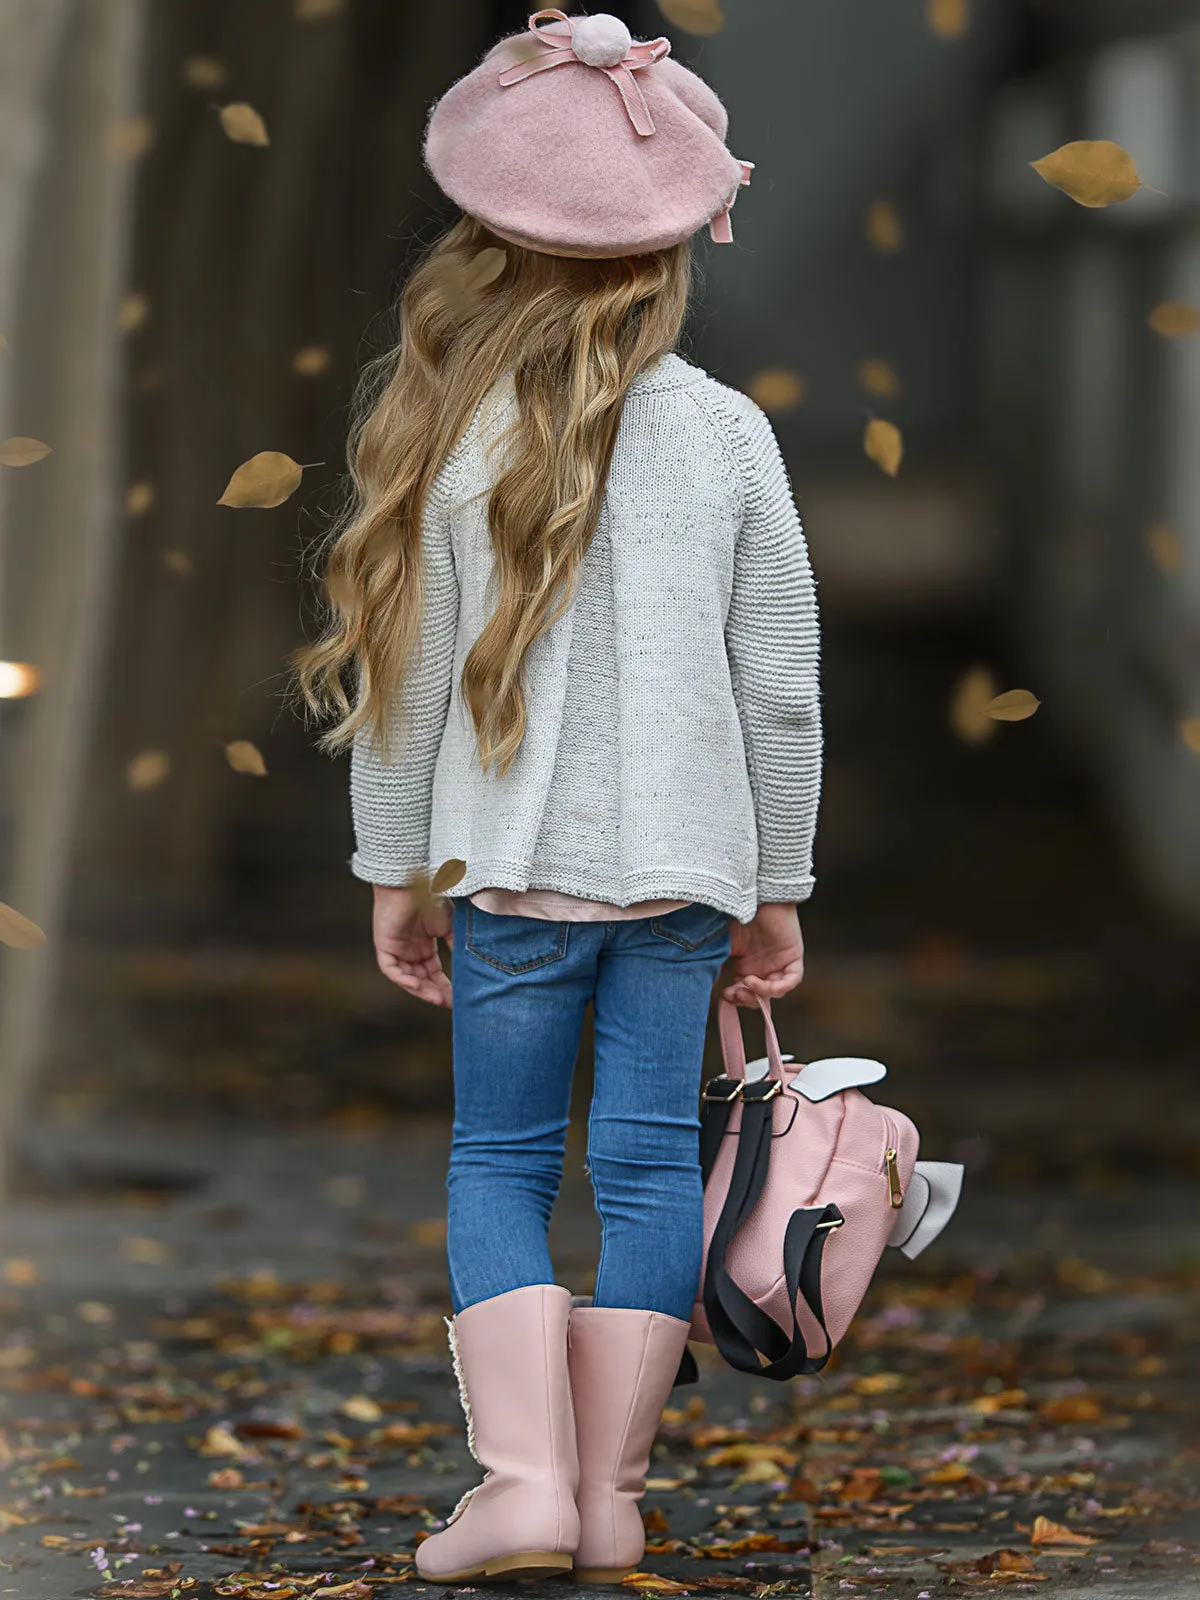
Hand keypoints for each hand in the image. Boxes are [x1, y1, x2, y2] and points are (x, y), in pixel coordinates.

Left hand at [372, 885, 453, 1006]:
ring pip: (408, 978)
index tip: (459, 999)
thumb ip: (457, 946)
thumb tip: (472, 966)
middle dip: (436, 993)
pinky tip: (416, 985)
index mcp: (424, 947)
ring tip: (437, 999)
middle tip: (450, 1004)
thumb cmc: (431, 898)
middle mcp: (409, 951)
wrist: (413, 881)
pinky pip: (391, 970)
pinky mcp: (384, 945)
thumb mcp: (450, 926)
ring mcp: (396, 949)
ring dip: (422, 990)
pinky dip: (403, 979)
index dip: (445, 988)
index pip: (434, 974)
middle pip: (422, 980)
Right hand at [722, 902, 804, 1004]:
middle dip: (747, 999)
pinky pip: (792, 979)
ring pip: (775, 991)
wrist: (755, 893)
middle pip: (760, 995)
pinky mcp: (793, 955)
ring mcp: (779, 962)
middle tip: (736, 993)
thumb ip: (714, 961)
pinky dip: (780, 987)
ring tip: (748, 982)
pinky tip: (766, 984)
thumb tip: (702, 981)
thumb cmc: (736, 913)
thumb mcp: (721, 942)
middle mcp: (763, 965)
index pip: (743, 991)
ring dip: (760, 993)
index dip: (736, 998)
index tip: (725, 995)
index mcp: (746, 964)